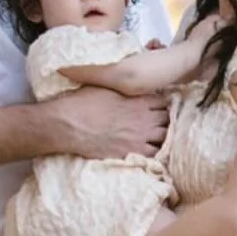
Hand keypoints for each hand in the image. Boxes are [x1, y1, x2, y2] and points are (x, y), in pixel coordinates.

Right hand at [48, 87, 167, 157]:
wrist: (70, 124)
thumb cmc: (83, 102)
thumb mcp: (105, 86)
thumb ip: (122, 87)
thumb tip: (124, 81)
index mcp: (138, 100)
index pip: (162, 101)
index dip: (160, 104)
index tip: (156, 107)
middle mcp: (143, 118)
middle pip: (167, 119)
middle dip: (164, 119)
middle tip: (158, 122)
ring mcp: (140, 137)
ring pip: (164, 137)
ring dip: (162, 136)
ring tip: (156, 136)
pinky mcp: (132, 152)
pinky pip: (154, 154)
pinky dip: (155, 152)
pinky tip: (149, 149)